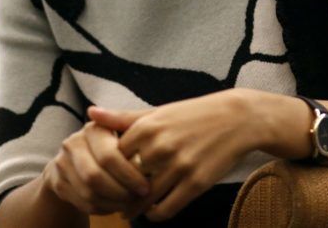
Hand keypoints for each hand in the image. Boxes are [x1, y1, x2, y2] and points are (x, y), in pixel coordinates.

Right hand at [41, 119, 151, 215]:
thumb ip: (131, 127)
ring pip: (87, 192)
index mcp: (93, 128)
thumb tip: (142, 129)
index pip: (109, 156)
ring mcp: (62, 163)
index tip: (146, 188)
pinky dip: (102, 208)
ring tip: (129, 204)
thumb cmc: (115, 142)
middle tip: (136, 199)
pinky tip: (115, 206)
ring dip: (112, 203)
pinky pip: (81, 202)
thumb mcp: (125, 132)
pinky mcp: (57, 181)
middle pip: (94, 177)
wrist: (80, 155)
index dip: (128, 175)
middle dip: (119, 192)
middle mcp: (73, 143)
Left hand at [87, 89, 261, 221]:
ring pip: (144, 200)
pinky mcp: (196, 183)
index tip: (106, 180)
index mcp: (147, 127)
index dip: (107, 173)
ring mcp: (179, 166)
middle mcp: (160, 147)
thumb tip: (90, 113)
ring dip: (134, 209)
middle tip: (114, 201)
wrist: (237, 119)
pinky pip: (166, 209)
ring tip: (130, 211)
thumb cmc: (193, 114)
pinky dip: (155, 215)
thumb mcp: (158, 112)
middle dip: (118, 195)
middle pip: (125, 183)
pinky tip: (153, 211)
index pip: (111, 160)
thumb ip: (123, 117)